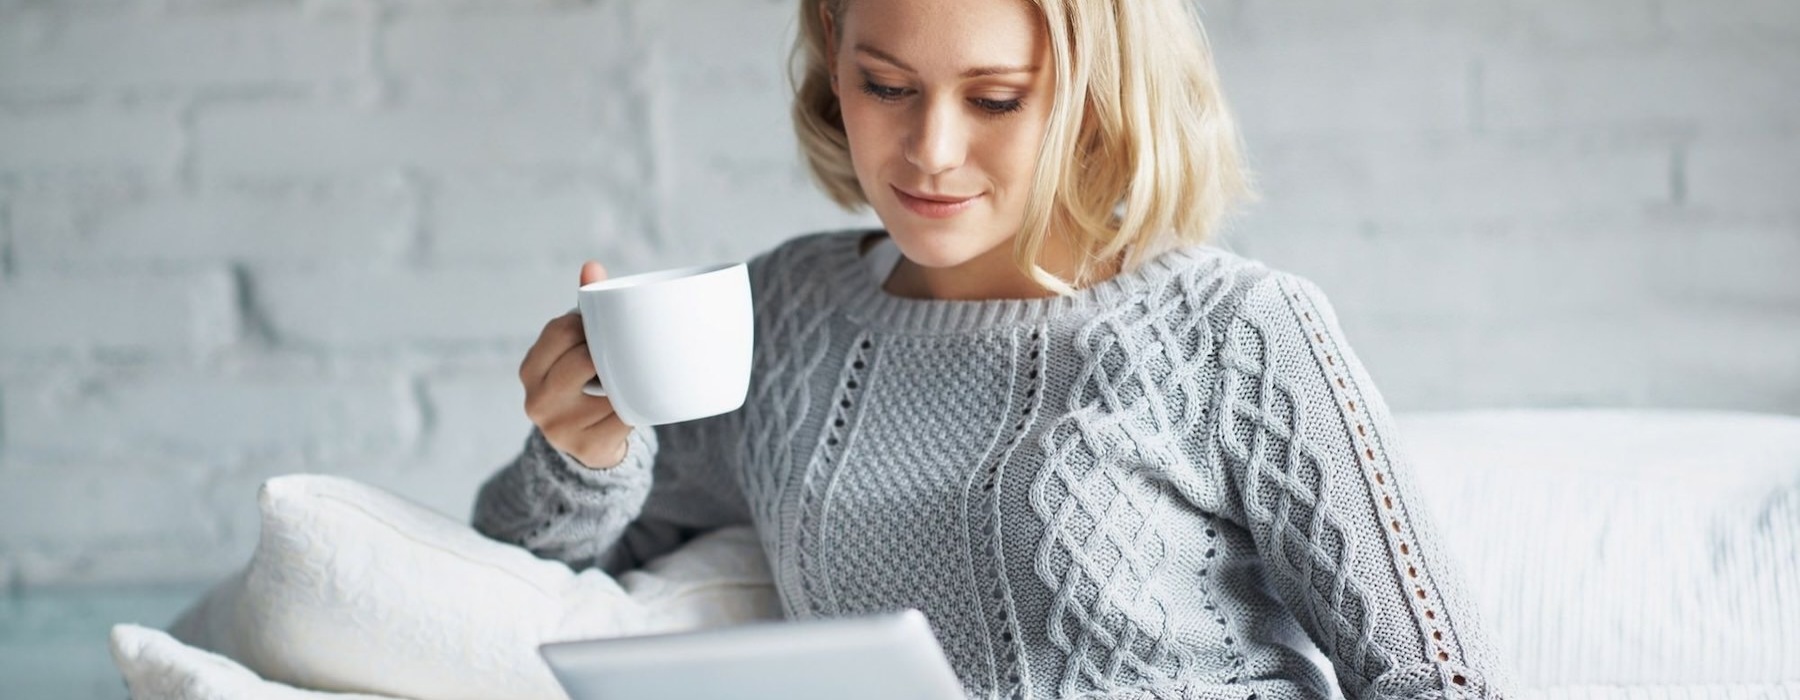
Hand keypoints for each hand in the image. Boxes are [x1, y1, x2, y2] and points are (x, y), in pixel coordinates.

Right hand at [518, 261, 631, 468]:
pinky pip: (624, 416)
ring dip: (625, 380)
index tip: (603, 328)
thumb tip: (592, 266)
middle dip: (607, 352)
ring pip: (609, 387)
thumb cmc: (584, 383)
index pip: (561, 330)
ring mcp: (560, 428)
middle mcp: (536, 400)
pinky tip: (634, 403)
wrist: (588, 447)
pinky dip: (635, 406)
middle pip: (583, 358)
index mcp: (530, 369)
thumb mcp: (574, 350)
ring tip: (629, 378)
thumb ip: (584, 311)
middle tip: (622, 353)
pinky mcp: (587, 448)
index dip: (588, 325)